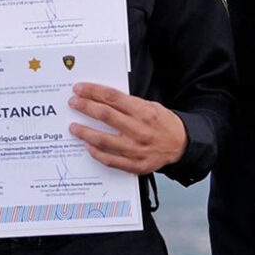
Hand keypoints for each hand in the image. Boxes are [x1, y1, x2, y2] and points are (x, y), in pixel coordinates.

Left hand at [67, 83, 187, 174]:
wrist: (181, 144)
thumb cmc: (163, 123)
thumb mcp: (150, 105)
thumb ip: (128, 104)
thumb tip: (101, 98)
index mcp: (143, 111)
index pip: (112, 98)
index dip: (93, 91)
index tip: (79, 89)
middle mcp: (139, 130)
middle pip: (105, 115)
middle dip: (85, 107)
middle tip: (73, 103)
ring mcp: (136, 149)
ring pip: (103, 140)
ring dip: (85, 132)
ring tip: (73, 126)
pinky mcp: (135, 165)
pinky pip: (110, 160)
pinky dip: (96, 153)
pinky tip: (88, 146)